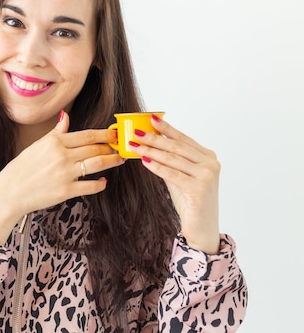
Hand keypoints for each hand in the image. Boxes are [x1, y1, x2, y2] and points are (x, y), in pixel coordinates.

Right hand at [0, 111, 123, 243]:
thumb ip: (55, 132)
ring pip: (97, 164)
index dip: (104, 135)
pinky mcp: (66, 191)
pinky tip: (103, 181)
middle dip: (111, 148)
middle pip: (95, 148)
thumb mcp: (37, 145)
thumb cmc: (21, 169)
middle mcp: (61, 155)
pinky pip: (90, 186)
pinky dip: (100, 184)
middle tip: (120, 148)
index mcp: (54, 142)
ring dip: (112, 161)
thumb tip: (66, 117)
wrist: (9, 192)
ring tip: (119, 160)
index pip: (87, 135)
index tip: (114, 134)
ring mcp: (65, 173)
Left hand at [129, 114, 220, 253]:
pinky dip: (156, 167)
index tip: (151, 118)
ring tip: (135, 145)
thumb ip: (170, 161)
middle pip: (177, 147)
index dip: (166, 128)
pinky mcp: (199, 188)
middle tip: (136, 132)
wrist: (202, 228)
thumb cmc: (190, 201)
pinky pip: (172, 174)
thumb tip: (151, 144)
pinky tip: (144, 160)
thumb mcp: (180, 176)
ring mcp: (207, 176)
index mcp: (208, 157)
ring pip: (173, 159)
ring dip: (151, 150)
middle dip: (154, 138)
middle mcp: (211, 163)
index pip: (183, 139)